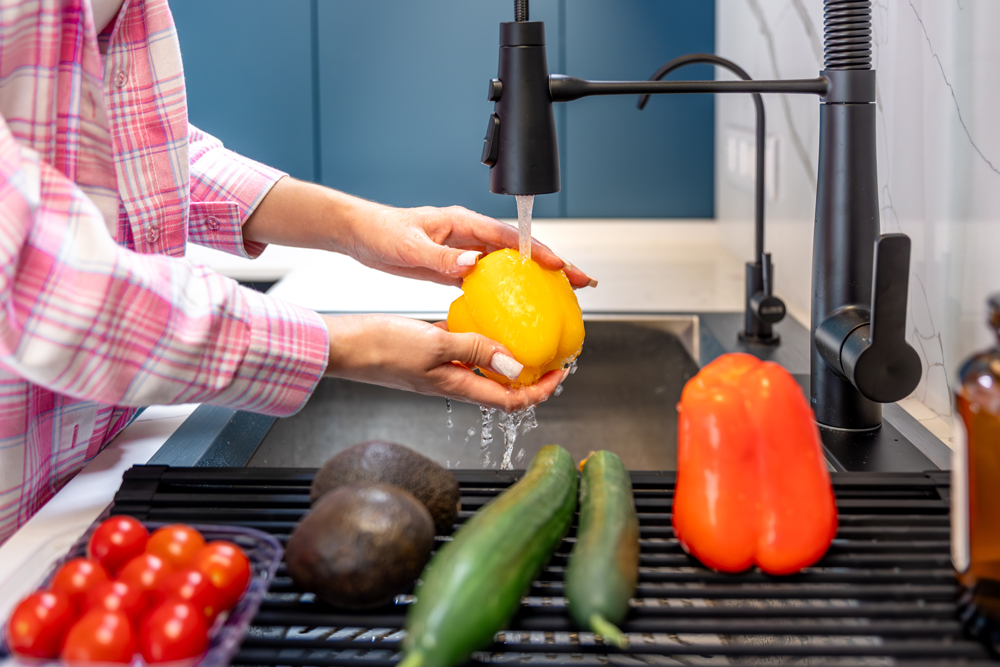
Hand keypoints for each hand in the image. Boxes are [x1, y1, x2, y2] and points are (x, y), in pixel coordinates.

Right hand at [322, 314, 566, 411]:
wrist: (344, 346)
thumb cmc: (382, 348)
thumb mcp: (435, 345)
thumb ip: (475, 350)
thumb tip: (515, 365)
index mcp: (457, 386)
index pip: (510, 401)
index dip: (540, 391)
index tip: (560, 373)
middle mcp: (452, 382)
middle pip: (502, 388)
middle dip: (531, 375)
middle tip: (550, 353)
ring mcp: (440, 370)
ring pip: (484, 369)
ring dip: (507, 357)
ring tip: (525, 335)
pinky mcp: (429, 355)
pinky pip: (463, 351)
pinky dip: (481, 340)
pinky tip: (483, 318)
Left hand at [346, 204, 595, 287]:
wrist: (361, 234)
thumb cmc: (383, 233)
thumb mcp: (410, 248)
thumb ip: (440, 257)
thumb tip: (472, 264)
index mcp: (464, 225)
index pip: (511, 238)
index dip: (540, 253)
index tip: (563, 267)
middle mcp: (470, 236)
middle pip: (521, 252)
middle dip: (553, 265)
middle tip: (581, 282)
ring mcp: (465, 251)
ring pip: (510, 266)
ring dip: (536, 280)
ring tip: (562, 296)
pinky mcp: (456, 266)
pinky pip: (490, 279)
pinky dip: (510, 291)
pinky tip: (520, 307)